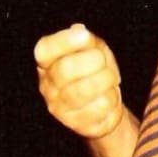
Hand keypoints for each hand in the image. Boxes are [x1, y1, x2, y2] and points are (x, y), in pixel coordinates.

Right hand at [34, 24, 124, 139]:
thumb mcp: (92, 48)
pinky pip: (99, 107)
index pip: (44, 50)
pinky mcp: (77, 124)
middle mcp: (47, 86)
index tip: (85, 36)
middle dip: (93, 61)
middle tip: (104, 61)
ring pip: (83, 90)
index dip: (63, 42)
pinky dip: (112, 99)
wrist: (104, 103)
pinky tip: (109, 96)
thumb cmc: (95, 70)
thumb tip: (78, 32)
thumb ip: (84, 40)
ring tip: (111, 78)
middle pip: (65, 70)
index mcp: (47, 63)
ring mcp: (60, 108)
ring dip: (106, 80)